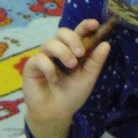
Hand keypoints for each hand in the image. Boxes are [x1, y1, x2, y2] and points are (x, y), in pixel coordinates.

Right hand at [23, 19, 111, 137]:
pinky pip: (40, 59)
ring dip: (63, 52)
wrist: (56, 113)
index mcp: (72, 51)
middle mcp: (57, 50)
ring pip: (50, 43)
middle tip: (80, 53)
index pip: (78, 33)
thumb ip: (95, 62)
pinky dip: (49, 67)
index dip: (85, 26)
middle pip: (62, 32)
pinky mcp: (31, 66)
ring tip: (71, 66)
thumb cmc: (71, 95)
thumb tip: (106, 44)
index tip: (94, 24)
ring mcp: (44, 57)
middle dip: (73, 39)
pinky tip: (53, 79)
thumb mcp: (87, 78)